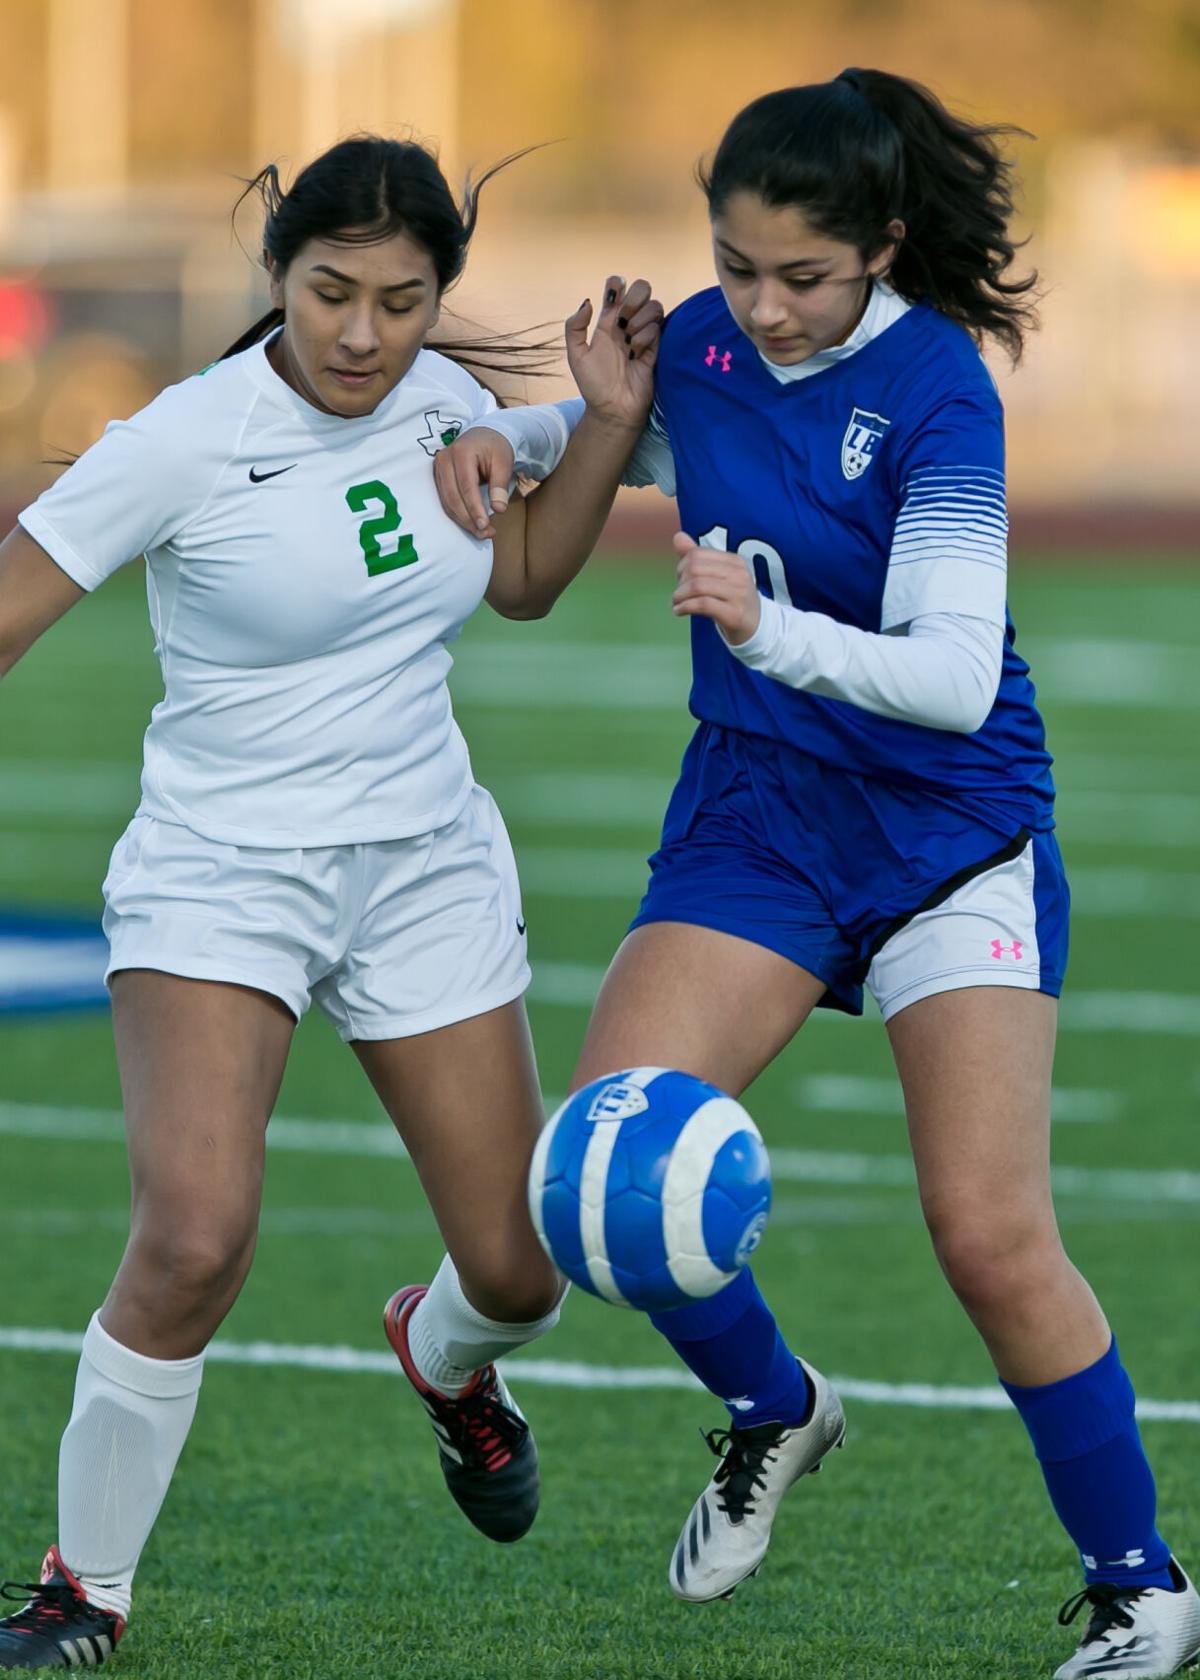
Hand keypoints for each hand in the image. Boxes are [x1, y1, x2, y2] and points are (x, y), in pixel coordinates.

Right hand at [433, 428, 515, 537]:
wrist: (485, 436)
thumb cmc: (496, 448)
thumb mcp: (504, 462)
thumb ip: (500, 485)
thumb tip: (498, 509)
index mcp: (462, 452)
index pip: (466, 486)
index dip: (474, 508)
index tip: (485, 525)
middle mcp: (444, 459)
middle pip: (453, 496)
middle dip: (468, 519)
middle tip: (485, 533)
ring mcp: (438, 468)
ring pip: (447, 502)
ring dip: (463, 521)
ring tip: (482, 532)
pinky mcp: (438, 478)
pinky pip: (446, 501)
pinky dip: (458, 515)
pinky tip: (473, 523)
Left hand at [565, 275, 663, 431]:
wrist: (614, 409)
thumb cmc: (594, 385)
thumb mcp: (576, 356)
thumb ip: (575, 327)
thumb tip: (589, 302)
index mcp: (607, 321)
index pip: (616, 287)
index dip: (617, 284)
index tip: (612, 299)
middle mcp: (627, 324)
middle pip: (641, 289)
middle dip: (635, 298)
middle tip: (623, 320)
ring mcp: (643, 334)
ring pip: (654, 306)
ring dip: (641, 319)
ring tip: (629, 342)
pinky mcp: (657, 348)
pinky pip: (659, 327)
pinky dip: (647, 335)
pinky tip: (636, 352)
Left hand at [670, 532, 761, 644]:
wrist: (756, 627)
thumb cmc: (732, 599)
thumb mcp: (718, 576)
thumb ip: (697, 557)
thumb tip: (677, 537)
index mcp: (735, 561)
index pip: (698, 554)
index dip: (682, 566)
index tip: (681, 580)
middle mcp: (739, 575)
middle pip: (695, 569)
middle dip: (680, 582)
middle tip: (678, 594)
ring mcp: (738, 594)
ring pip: (697, 586)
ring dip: (679, 596)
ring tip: (676, 603)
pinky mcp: (734, 613)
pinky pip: (703, 604)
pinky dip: (685, 607)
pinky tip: (678, 611)